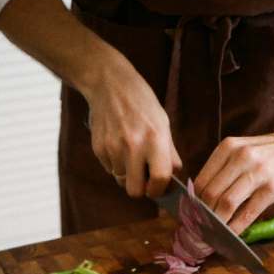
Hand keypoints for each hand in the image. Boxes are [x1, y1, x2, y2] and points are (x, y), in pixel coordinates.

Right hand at [82, 46, 181, 197]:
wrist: (109, 83)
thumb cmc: (141, 103)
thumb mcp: (163, 123)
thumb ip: (169, 153)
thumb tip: (174, 177)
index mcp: (155, 139)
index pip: (159, 179)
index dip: (158, 190)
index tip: (157, 188)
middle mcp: (134, 146)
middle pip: (134, 190)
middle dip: (140, 188)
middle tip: (143, 179)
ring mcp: (113, 147)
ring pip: (120, 180)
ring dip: (127, 174)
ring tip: (130, 155)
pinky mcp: (98, 148)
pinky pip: (109, 169)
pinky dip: (115, 163)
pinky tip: (118, 145)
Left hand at [194, 131, 273, 233]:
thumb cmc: (269, 153)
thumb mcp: (242, 151)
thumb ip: (223, 170)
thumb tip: (202, 201)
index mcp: (227, 148)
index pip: (201, 181)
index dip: (193, 204)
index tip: (192, 218)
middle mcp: (240, 157)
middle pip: (210, 194)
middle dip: (203, 216)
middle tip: (200, 230)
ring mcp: (258, 172)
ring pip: (226, 203)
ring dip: (218, 224)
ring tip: (214, 235)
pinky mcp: (273, 187)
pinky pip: (248, 212)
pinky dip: (237, 227)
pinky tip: (232, 235)